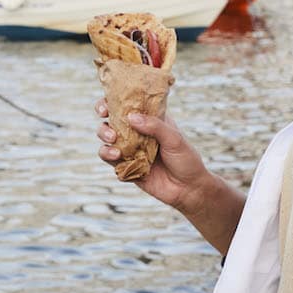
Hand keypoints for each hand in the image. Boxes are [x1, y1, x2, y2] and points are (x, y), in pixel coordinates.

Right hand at [97, 99, 218, 217]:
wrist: (189, 189)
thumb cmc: (186, 160)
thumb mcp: (174, 139)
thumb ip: (154, 126)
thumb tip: (131, 117)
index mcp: (149, 120)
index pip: (128, 106)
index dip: (112, 103)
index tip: (106, 107)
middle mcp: (137, 133)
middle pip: (111, 123)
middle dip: (104, 125)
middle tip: (109, 130)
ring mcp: (131, 151)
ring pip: (107, 142)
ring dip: (105, 141)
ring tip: (115, 148)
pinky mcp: (128, 168)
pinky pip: (112, 162)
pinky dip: (110, 159)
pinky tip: (118, 159)